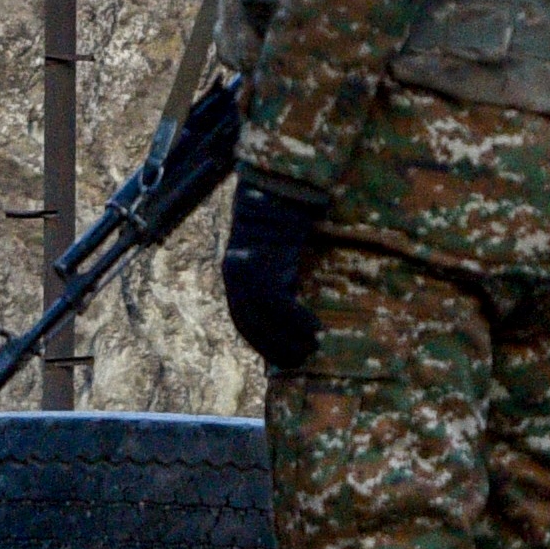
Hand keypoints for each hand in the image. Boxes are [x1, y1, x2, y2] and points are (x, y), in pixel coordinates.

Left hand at [219, 176, 325, 372]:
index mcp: (234, 276)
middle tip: (301, 360)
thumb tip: (292, 301)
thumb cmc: (283, 219)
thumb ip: (275, 275)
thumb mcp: (275, 251)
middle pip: (250, 327)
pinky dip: (297, 321)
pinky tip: (316, 330)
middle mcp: (234, 278)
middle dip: (274, 348)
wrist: (282, 188)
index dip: (263, 343)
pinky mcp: (262, 266)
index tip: (284, 357)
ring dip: (289, 340)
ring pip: (264, 320)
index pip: (243, 323)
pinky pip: (279, 305)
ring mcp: (245, 273)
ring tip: (312, 349)